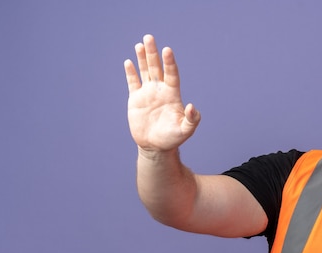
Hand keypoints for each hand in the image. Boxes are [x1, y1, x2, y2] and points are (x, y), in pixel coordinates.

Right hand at [124, 35, 200, 151]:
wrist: (155, 147)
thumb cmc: (173, 139)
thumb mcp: (186, 130)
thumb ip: (192, 119)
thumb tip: (193, 107)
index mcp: (172, 95)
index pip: (171, 74)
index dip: (169, 62)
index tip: (167, 50)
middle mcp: (160, 90)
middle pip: (157, 67)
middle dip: (153, 53)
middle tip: (149, 37)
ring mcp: (147, 93)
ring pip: (145, 71)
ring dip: (143, 58)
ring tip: (140, 44)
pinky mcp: (135, 99)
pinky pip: (133, 83)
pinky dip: (131, 73)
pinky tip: (129, 62)